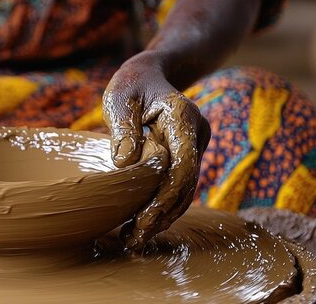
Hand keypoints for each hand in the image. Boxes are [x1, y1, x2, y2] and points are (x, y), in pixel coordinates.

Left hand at [103, 51, 210, 251]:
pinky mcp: (186, 156)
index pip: (182, 166)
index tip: (141, 220)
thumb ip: (123, 127)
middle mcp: (196, 134)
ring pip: (185, 190)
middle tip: (133, 240)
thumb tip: (125, 164)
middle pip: (185, 184)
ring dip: (163, 217)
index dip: (164, 198)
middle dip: (161, 215)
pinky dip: (163, 206)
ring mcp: (194, 146)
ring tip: (134, 239)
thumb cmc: (131, 84)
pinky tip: (143, 224)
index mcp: (183, 117)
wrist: (150, 74)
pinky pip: (178, 186)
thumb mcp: (120, 98)